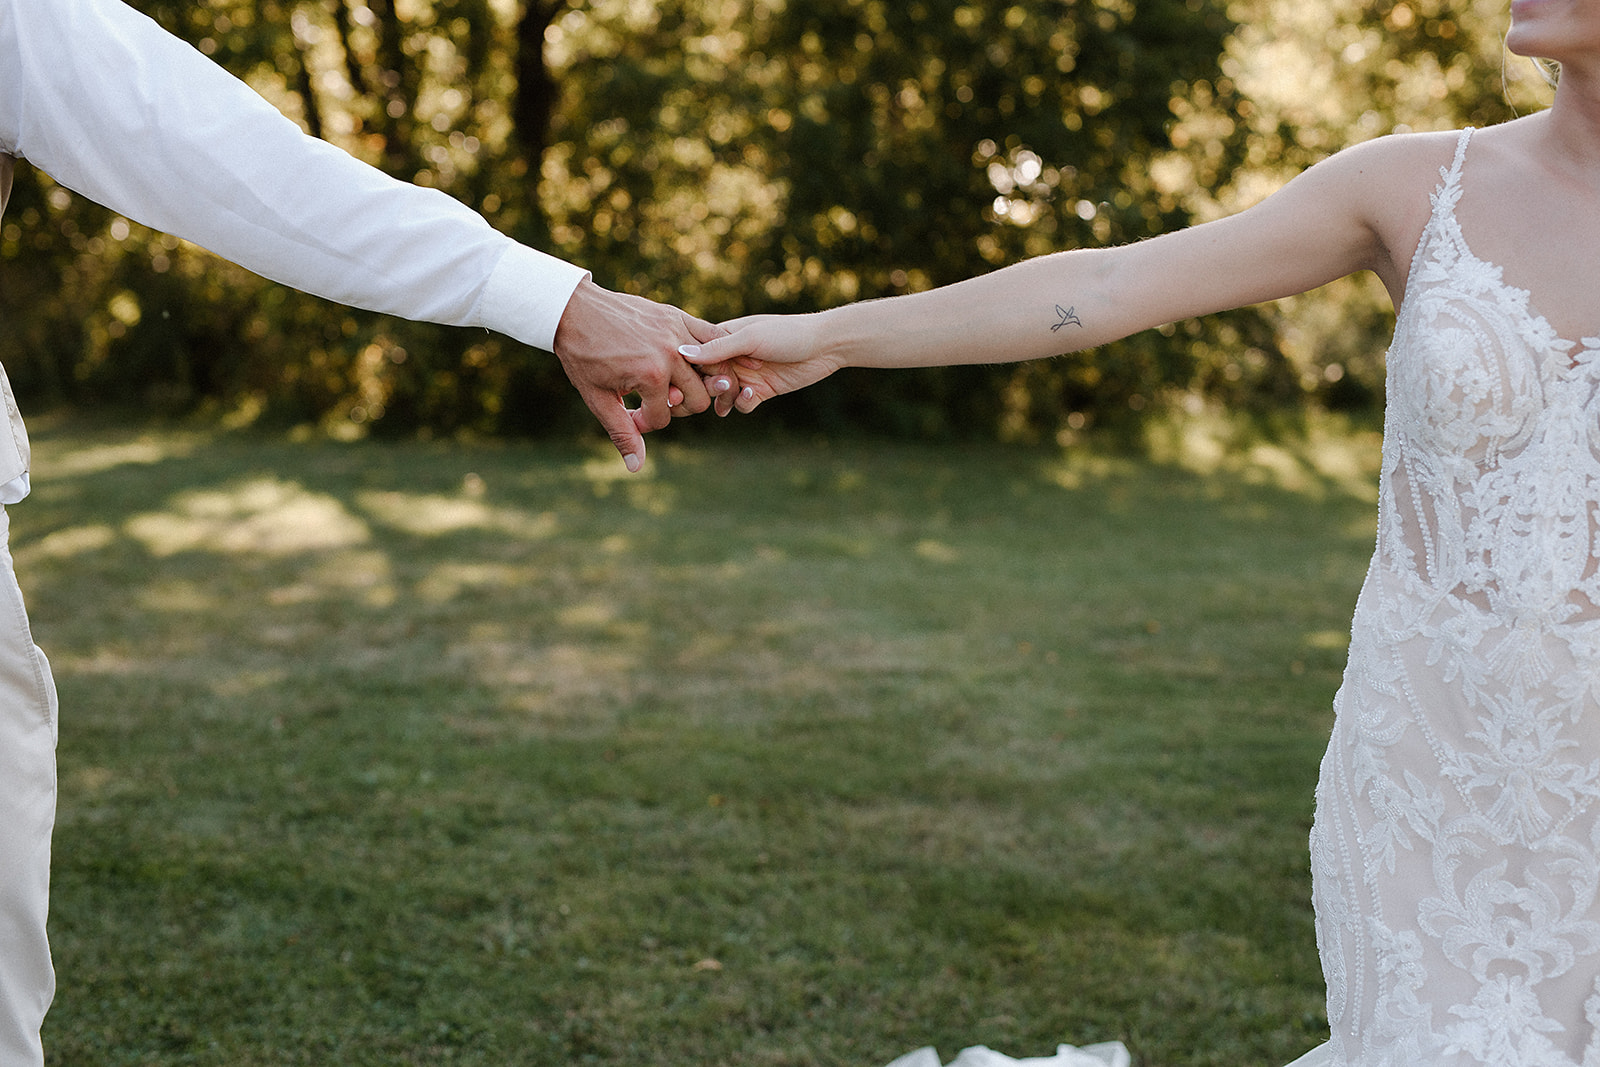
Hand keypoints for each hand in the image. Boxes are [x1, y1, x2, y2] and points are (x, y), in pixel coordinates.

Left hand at [552, 279, 730, 470]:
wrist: (574, 310)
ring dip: (695, 383)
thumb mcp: (598, 398)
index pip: (664, 417)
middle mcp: (671, 354)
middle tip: (655, 400)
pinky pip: (710, 338)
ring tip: (672, 382)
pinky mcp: (678, 316)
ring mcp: (677, 332)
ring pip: (713, 372)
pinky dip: (707, 353)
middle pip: (698, 400)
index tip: (628, 414)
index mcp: (651, 376)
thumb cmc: (582, 356)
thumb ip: (622, 432)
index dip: (646, 422)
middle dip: (677, 408)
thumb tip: (636, 466)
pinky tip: (686, 361)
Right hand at [679, 313, 844, 414]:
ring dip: (724, 397)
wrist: (825, 346)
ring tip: (734, 392)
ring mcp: (747, 375)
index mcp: (724, 337)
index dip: (692, 368)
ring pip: (723, 394)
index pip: (696, 356)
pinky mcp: (762, 391)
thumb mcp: (750, 338)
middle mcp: (732, 357)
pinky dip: (743, 403)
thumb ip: (718, 348)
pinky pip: (742, 404)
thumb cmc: (787, 333)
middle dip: (709, 385)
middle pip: (707, 378)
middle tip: (720, 386)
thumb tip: (681, 353)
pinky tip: (753, 396)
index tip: (695, 374)